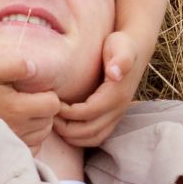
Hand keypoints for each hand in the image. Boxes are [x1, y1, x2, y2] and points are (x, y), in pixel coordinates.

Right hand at [0, 57, 59, 151]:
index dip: (48, 94)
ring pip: (41, 137)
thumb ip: (16, 66)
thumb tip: (35, 68)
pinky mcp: (3, 150)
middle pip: (49, 122)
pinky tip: (18, 126)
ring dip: (38, 124)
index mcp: (17, 108)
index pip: (53, 105)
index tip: (36, 90)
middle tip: (28, 99)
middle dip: (44, 109)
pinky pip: (30, 149)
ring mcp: (10, 142)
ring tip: (22, 111)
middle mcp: (17, 129)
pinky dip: (29, 139)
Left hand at [55, 31, 139, 146]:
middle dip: (65, 127)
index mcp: (116, 95)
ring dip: (71, 135)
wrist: (134, 49)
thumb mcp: (121, 47)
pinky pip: (97, 136)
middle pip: (89, 131)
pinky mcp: (113, 117)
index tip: (52, 101)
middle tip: (48, 114)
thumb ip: (121, 59)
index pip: (87, 113)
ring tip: (54, 121)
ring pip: (93, 138)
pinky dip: (80, 137)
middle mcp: (118, 109)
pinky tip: (65, 125)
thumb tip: (116, 73)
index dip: (67, 112)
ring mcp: (117, 115)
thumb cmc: (121, 45)